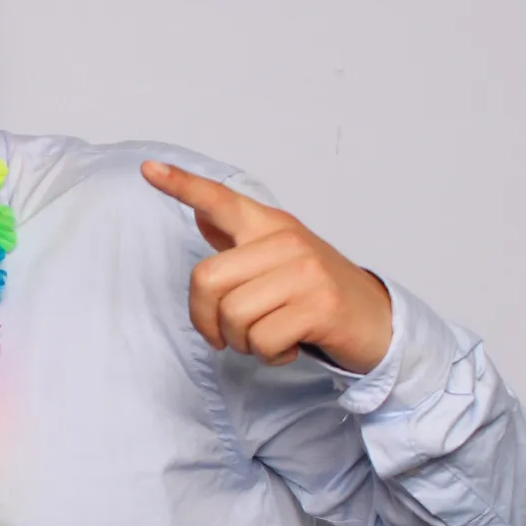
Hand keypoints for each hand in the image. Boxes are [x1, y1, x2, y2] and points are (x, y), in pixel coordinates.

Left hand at [142, 161, 393, 373]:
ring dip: (241, 342)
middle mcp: (286, 241)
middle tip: (226, 334)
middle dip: (207, 320)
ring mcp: (306, 272)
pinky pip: (262, 341)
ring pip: (232, 316)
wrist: (377, 320)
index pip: (220, 200)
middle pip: (206, 280)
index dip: (182, 186)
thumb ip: (239, 237)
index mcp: (270, 225)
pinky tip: (287, 347)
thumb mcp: (277, 257)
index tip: (148, 170)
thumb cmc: (314, 291)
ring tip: (266, 338)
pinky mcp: (321, 306)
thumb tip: (201, 213)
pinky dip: (268, 355)